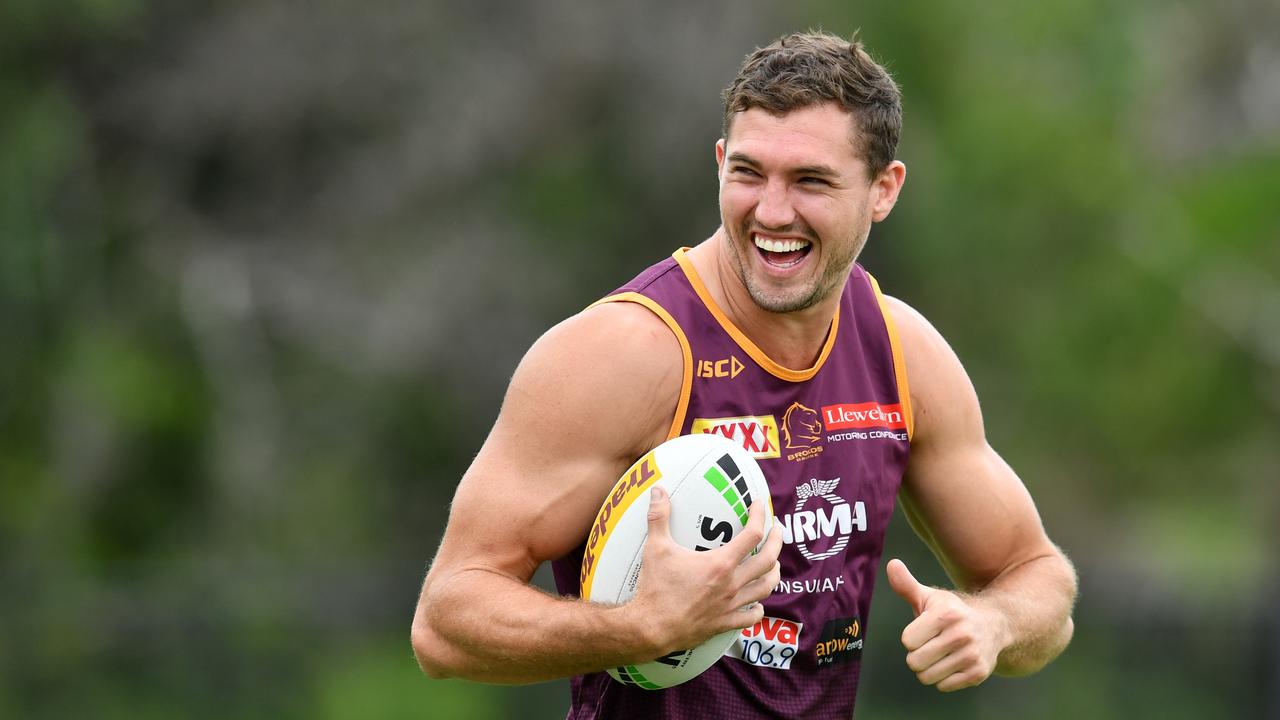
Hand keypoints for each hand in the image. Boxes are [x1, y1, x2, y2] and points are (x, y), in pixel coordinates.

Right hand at [628, 486, 782, 654]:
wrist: (651, 628)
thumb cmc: (655, 588)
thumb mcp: (656, 548)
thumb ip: (659, 517)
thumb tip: (658, 491)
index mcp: (720, 563)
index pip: (752, 534)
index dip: (759, 516)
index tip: (759, 505)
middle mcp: (731, 584)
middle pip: (768, 560)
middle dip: (777, 542)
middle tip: (776, 531)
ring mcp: (730, 605)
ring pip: (766, 588)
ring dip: (773, 573)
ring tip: (773, 564)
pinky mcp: (724, 623)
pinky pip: (751, 617)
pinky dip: (758, 608)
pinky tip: (756, 603)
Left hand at [886, 558, 1008, 691]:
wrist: (993, 626)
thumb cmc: (952, 612)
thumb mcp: (929, 597)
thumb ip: (906, 585)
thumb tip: (892, 564)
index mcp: (945, 614)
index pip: (907, 641)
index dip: (911, 637)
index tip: (923, 631)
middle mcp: (961, 635)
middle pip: (915, 662)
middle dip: (917, 656)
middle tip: (931, 645)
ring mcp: (971, 655)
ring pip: (927, 677)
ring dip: (928, 669)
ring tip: (941, 654)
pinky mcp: (978, 673)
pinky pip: (943, 686)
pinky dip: (943, 679)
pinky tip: (953, 663)